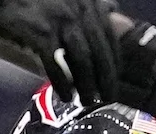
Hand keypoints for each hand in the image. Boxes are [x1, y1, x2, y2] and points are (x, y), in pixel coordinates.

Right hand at [0, 0, 117, 103]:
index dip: (115, 62)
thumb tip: (112, 10)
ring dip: (87, 86)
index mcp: (88, 2)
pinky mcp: (40, 32)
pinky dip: (62, 83)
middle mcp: (79, 10)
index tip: (116, 80)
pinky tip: (64, 95)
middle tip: (108, 99)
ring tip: (88, 102)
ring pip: (82, 61)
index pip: (110, 36)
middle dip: (106, 80)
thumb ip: (89, 3)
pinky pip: (56, 64)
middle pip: (100, 52)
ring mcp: (60, 21)